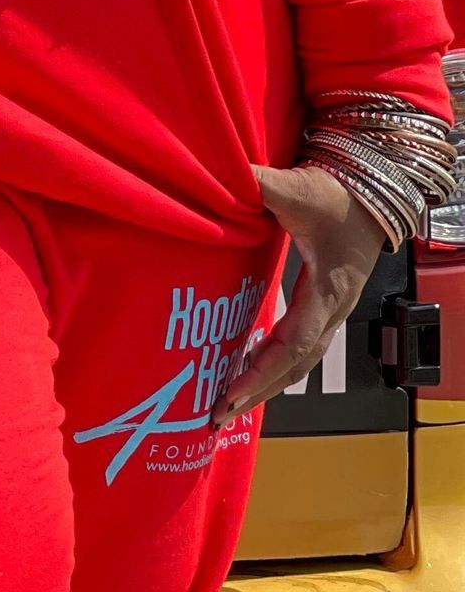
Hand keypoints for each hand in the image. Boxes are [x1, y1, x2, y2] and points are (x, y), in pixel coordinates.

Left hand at [213, 164, 384, 423]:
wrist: (373, 189)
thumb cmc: (339, 193)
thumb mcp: (297, 188)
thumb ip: (260, 184)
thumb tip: (225, 178)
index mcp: (327, 290)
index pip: (293, 344)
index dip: (261, 371)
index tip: (230, 392)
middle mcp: (332, 309)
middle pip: (295, 366)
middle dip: (258, 392)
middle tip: (218, 414)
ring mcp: (331, 310)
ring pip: (300, 361)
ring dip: (266, 383)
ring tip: (229, 403)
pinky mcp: (324, 304)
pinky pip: (300, 345)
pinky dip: (275, 364)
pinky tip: (248, 370)